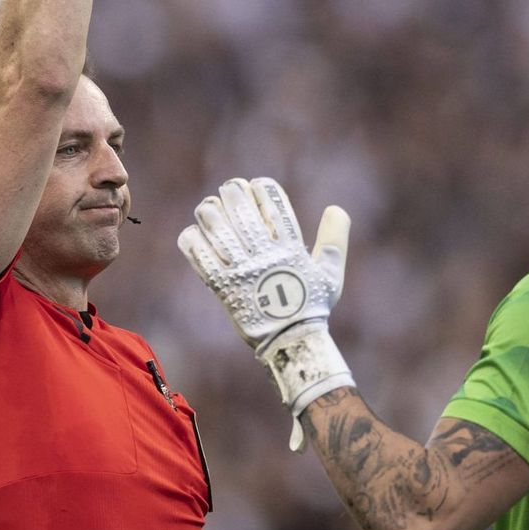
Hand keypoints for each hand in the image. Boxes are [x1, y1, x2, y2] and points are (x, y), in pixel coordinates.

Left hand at [178, 177, 348, 347]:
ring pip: (216, 225)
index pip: (273, 202)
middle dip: (231, 192)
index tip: (255, 187)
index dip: (260, 187)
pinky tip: (195, 235)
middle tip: (228, 193)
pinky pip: (199, 255)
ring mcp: (242, 270)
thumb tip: (336, 208)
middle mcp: (265, 255)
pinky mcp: (222, 286)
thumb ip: (335, 239)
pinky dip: (192, 240)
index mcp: (291, 247)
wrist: (290, 342)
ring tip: (210, 210)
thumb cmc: (311, 307)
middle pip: (240, 206)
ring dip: (210, 211)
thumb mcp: (332, 273)